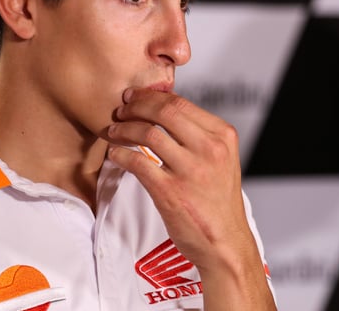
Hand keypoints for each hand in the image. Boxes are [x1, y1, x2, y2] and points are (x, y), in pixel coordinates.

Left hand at [105, 87, 274, 309]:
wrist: (225, 242)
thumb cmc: (219, 202)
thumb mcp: (223, 159)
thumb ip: (200, 136)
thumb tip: (164, 113)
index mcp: (223, 136)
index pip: (181, 103)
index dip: (151, 97)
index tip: (135, 97)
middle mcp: (210, 149)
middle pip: (164, 111)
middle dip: (136, 106)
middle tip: (120, 109)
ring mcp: (190, 170)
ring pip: (148, 133)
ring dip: (123, 129)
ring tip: (113, 131)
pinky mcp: (170, 191)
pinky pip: (137, 162)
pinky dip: (120, 154)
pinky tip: (115, 155)